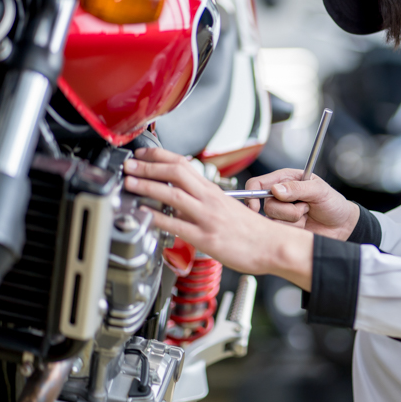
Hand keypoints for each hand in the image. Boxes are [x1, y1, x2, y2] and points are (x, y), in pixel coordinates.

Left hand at [122, 148, 312, 289]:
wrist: (271, 246)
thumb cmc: (251, 230)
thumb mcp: (226, 207)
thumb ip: (203, 201)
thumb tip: (181, 199)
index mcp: (213, 191)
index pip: (183, 164)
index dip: (159, 156)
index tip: (141, 155)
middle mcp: (209, 200)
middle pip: (175, 173)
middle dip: (148, 167)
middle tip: (129, 165)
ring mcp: (207, 217)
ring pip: (173, 194)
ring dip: (147, 186)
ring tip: (130, 183)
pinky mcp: (206, 237)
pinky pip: (176, 225)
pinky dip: (157, 218)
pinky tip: (143, 215)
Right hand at [244, 169, 359, 239]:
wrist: (342, 225)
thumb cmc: (333, 203)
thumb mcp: (319, 190)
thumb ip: (298, 188)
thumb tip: (275, 190)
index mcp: (285, 179)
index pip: (258, 183)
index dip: (253, 194)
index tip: (256, 206)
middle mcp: (280, 196)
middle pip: (266, 205)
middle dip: (288, 210)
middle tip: (305, 207)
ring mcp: (282, 213)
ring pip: (274, 220)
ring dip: (294, 220)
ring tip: (307, 214)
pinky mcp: (286, 228)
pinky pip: (281, 231)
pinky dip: (295, 229)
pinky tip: (305, 225)